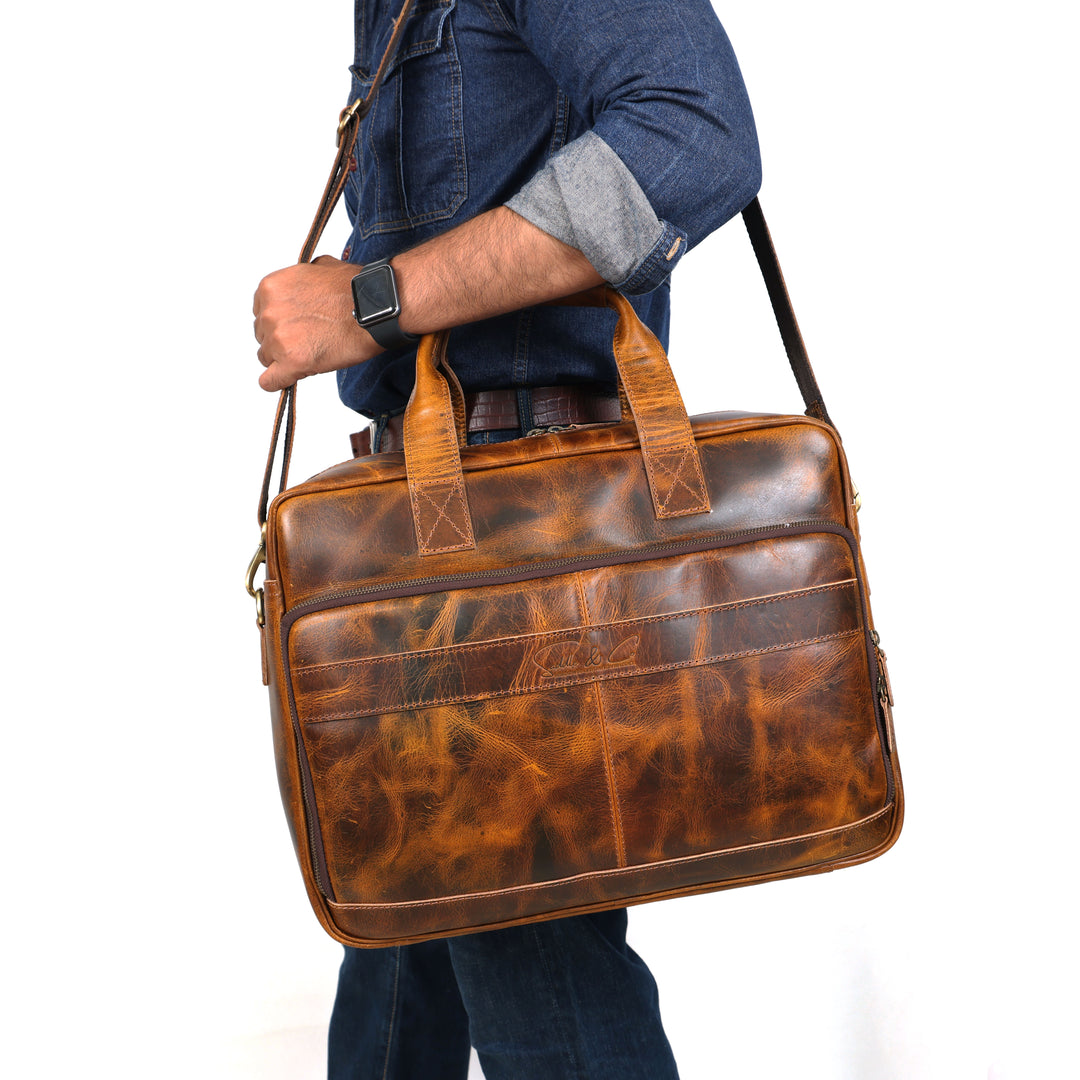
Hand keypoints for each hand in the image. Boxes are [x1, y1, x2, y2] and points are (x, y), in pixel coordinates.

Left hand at [253, 256, 379, 391]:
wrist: (375, 308)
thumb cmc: (354, 289)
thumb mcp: (318, 267)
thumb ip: (299, 282)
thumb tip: (300, 290)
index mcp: (271, 288)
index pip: (261, 313)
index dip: (280, 321)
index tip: (296, 325)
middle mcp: (269, 313)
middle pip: (263, 336)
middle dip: (282, 339)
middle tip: (308, 338)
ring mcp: (279, 339)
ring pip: (267, 358)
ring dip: (284, 358)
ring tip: (311, 353)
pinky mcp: (292, 363)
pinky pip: (271, 381)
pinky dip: (278, 382)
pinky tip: (288, 378)